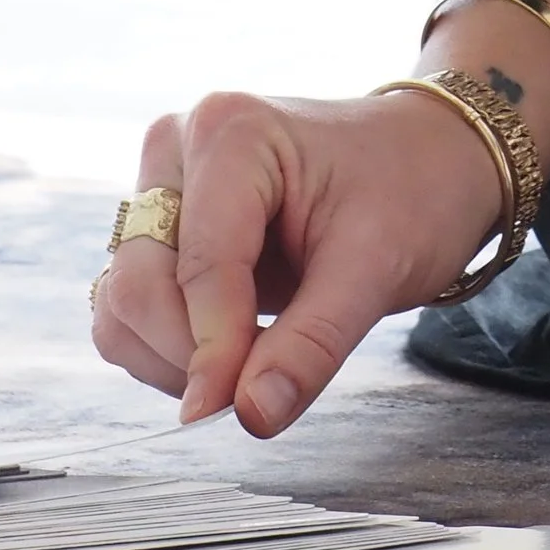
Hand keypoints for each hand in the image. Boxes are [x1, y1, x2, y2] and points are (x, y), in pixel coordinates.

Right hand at [93, 88, 504, 434]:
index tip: (233, 412)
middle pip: (139, 282)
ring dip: (172, 357)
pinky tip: (230, 350)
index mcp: (231, 132)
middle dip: (192, 353)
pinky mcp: (161, 227)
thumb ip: (311, 346)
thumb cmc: (410, 191)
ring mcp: (163, 184)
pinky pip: (128, 308)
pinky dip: (165, 350)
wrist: (427, 159)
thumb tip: (252, 417)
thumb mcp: (377, 267)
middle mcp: (178, 147)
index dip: (213, 350)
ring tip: (255, 358)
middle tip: (261, 381)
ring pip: (122, 302)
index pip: (201, 264)